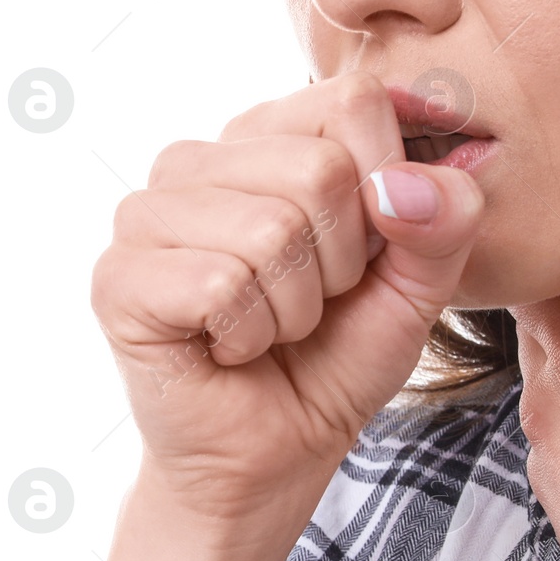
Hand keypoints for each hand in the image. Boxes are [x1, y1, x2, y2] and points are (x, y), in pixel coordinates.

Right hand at [92, 72, 483, 560]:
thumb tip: (407, 184)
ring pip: (270, 229)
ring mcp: (145, 213)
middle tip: (309, 306)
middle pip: (319, 169)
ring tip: (267, 329)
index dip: (387, 192)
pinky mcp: (117, 276)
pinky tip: (226, 350)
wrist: (273, 457)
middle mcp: (196, 159)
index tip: (363, 254)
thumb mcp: (415, 285)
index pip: (355, 102)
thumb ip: (442, 222)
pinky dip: (248, 336)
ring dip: (293, 308)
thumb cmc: (335, 358)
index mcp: (265, 136)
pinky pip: (220, 284)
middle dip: (339, 263)